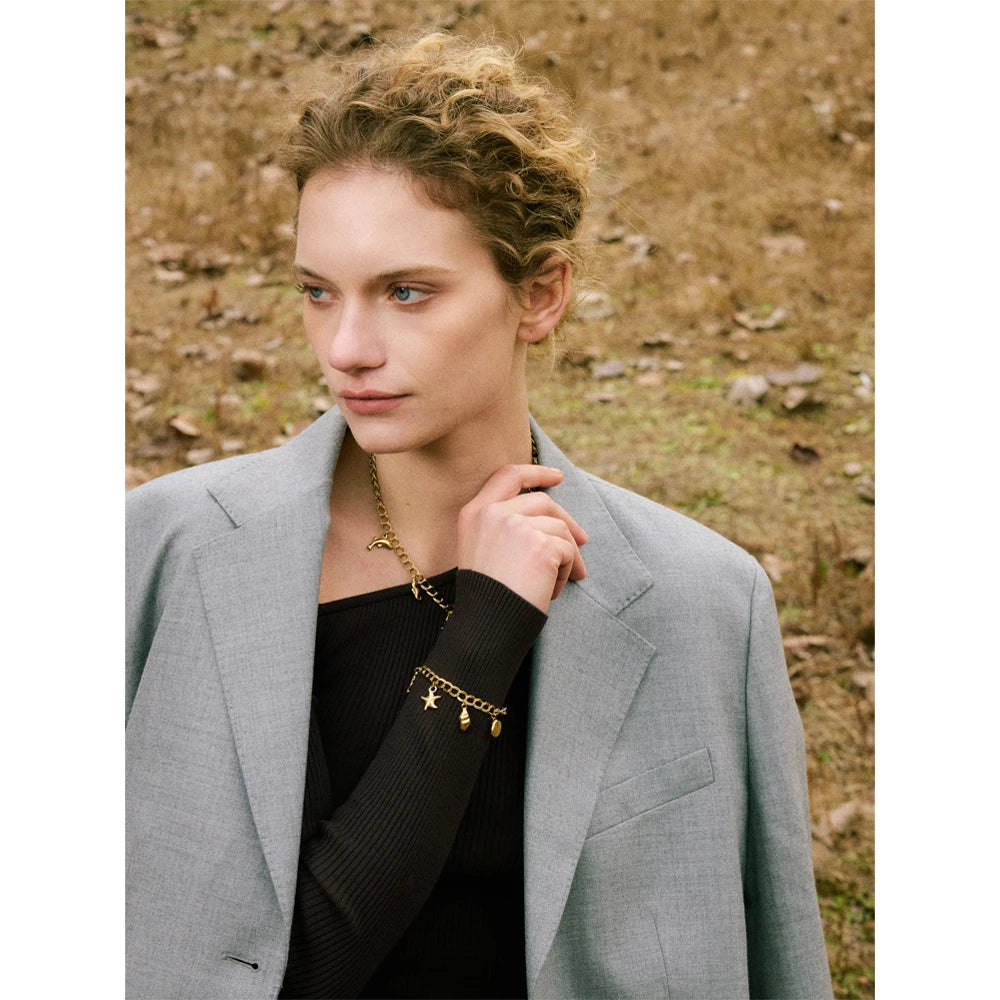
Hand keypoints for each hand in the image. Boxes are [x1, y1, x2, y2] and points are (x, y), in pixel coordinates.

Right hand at [457, 464, 586, 612]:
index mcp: (474, 513)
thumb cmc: (485, 597)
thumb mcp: (481, 552)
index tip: (557, 477)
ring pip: (559, 528)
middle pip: (543, 501)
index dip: (536, 472)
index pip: (508, 476)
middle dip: (566, 521)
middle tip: (582, 541)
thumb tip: (553, 518)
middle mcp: (493, 513)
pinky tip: (551, 591)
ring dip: (564, 556)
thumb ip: (503, 526)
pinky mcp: (541, 544)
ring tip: (553, 583)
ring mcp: (517, 525)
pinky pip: (567, 551)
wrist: (485, 626)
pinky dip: (565, 572)